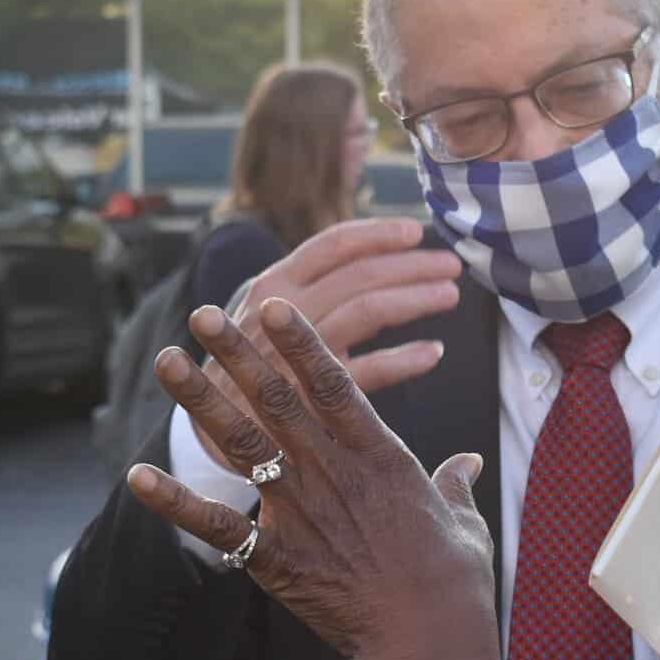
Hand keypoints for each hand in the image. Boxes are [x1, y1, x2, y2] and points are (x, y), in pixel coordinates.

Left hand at [129, 302, 498, 659]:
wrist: (429, 637)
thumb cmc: (453, 578)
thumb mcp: (463, 519)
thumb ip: (454, 483)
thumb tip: (468, 464)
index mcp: (379, 454)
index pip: (333, 383)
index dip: (300, 341)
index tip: (271, 305)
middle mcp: (333, 471)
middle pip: (277, 399)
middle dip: (238, 353)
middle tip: (204, 314)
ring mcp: (301, 511)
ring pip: (242, 444)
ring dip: (201, 401)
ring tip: (168, 363)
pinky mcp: (277, 558)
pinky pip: (218, 525)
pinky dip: (176, 501)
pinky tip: (139, 477)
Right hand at [172, 218, 462, 471]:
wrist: (208, 427)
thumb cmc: (245, 363)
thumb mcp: (264, 312)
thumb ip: (310, 288)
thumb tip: (369, 259)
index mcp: (273, 284)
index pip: (332, 244)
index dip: (377, 234)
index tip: (415, 232)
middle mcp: (282, 310)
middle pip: (360, 274)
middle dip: (410, 265)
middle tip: (450, 264)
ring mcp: (295, 352)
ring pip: (368, 310)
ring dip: (414, 299)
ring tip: (449, 295)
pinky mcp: (308, 396)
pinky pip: (370, 370)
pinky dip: (405, 359)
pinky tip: (433, 353)